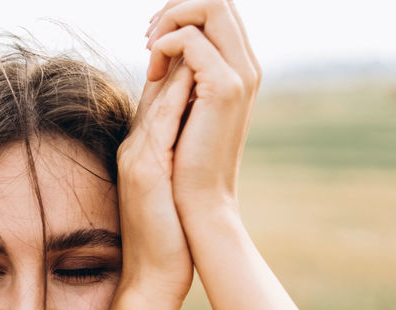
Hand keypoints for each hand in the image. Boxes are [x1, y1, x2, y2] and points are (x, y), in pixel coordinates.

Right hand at [114, 49, 196, 307]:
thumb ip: (173, 155)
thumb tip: (194, 129)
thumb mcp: (169, 188)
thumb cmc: (167, 239)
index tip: (199, 43)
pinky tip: (195, 76)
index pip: (158, 93)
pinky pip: (160, 121)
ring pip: (156, 95)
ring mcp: (136, 156)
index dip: (176, 62)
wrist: (151, 278)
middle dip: (175, 49)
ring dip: (177, 62)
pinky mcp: (146, 170)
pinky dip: (176, 96)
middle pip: (154, 84)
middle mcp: (134, 146)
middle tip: (197, 26)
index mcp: (141, 149)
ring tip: (197, 36)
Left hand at [145, 0, 261, 215]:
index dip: (183, 10)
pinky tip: (152, 73)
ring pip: (210, 5)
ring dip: (171, 19)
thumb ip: (180, 75)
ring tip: (151, 52)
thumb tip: (164, 45)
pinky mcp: (224, 89)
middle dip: (177, 6)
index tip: (154, 37)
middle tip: (150, 38)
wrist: (198, 203)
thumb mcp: (181, 108)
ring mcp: (239, 75)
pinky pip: (191, 39)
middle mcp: (245, 66)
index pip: (218, 11)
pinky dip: (164, 45)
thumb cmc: (184, 163)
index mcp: (238, 69)